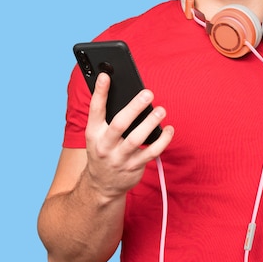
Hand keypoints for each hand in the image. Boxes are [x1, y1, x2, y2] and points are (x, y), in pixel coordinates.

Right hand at [83, 73, 173, 200]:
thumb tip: (124, 90)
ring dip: (150, 123)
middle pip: (119, 124)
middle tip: (148, 93)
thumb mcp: (97, 135)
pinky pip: (151, 153)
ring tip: (161, 110)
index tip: (106, 75)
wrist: (101, 186)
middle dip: (134, 107)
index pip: (95, 110)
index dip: (99, 92)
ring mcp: (119, 158)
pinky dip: (162, 140)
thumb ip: (107, 116)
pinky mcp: (134, 167)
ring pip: (136, 139)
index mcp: (93, 133)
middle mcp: (104, 146)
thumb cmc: (103, 150)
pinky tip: (169, 129)